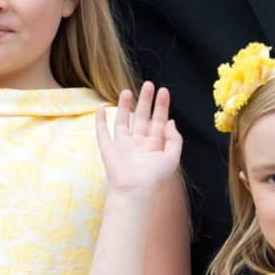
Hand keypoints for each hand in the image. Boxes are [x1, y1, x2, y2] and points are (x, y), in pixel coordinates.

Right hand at [95, 82, 182, 196]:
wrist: (135, 191)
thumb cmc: (155, 178)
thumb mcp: (172, 157)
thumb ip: (174, 139)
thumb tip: (171, 121)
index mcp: (153, 146)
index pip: (158, 121)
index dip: (161, 106)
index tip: (164, 91)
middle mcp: (138, 144)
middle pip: (142, 117)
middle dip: (145, 101)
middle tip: (148, 84)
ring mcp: (122, 146)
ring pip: (123, 122)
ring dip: (124, 107)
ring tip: (127, 90)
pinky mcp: (108, 150)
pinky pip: (103, 134)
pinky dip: (100, 122)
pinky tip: (100, 109)